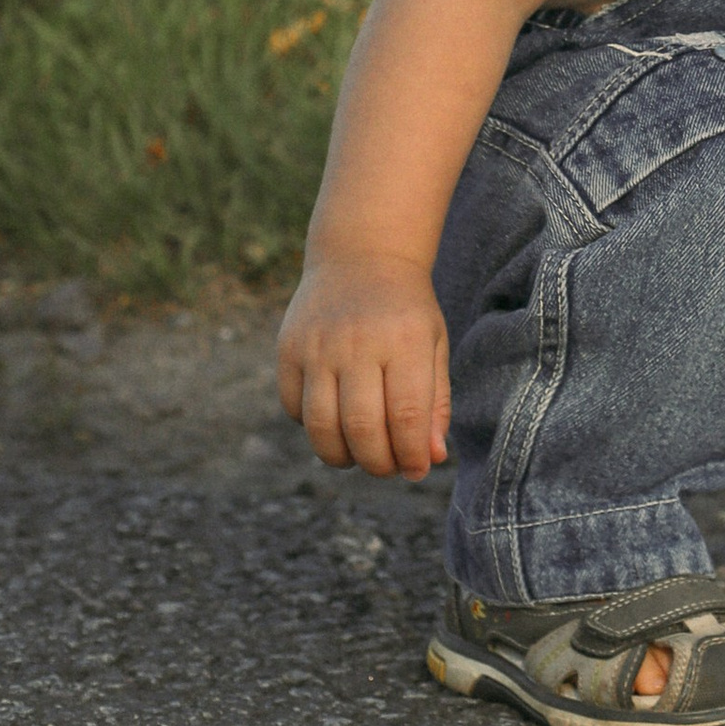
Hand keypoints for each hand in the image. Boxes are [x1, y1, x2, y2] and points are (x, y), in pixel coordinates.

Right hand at [276, 250, 451, 478]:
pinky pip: (294, 409)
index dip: (411, 455)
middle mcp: (358, 341)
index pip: (406, 414)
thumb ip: (435, 402)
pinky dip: (314, 429)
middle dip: (378, 463)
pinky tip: (335, 421)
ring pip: (321, 426)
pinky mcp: (288, 349)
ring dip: (342, 456)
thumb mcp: (433, 345)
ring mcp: (318, 345)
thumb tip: (431, 459)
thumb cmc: (405, 310)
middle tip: (389, 467)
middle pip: (362, 426)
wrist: (361, 255)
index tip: (417, 470)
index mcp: (405, 339)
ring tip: (360, 454)